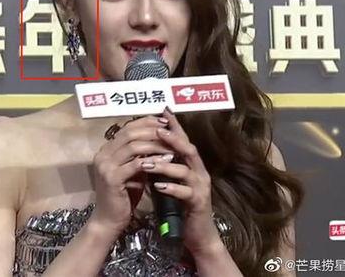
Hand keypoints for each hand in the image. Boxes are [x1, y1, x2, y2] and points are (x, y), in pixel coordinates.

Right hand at [90, 115, 174, 236]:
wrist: (108, 221)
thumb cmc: (123, 196)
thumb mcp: (132, 171)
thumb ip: (140, 155)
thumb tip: (160, 138)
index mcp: (106, 149)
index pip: (127, 128)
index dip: (146, 122)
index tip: (164, 121)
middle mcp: (103, 154)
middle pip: (130, 133)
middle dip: (152, 129)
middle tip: (170, 130)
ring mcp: (105, 165)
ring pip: (133, 146)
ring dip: (155, 144)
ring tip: (171, 146)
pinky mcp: (112, 178)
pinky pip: (136, 164)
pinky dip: (153, 160)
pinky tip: (166, 160)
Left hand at [139, 107, 222, 256]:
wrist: (198, 234)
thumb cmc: (181, 206)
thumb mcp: (170, 181)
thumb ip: (162, 166)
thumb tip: (143, 150)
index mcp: (192, 165)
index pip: (183, 140)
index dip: (174, 125)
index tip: (162, 111)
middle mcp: (199, 172)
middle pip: (189, 149)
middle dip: (173, 139)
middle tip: (157, 129)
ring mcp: (201, 187)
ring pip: (185, 170)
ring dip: (165, 165)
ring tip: (147, 162)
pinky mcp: (199, 203)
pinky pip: (185, 193)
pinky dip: (171, 188)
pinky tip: (157, 187)